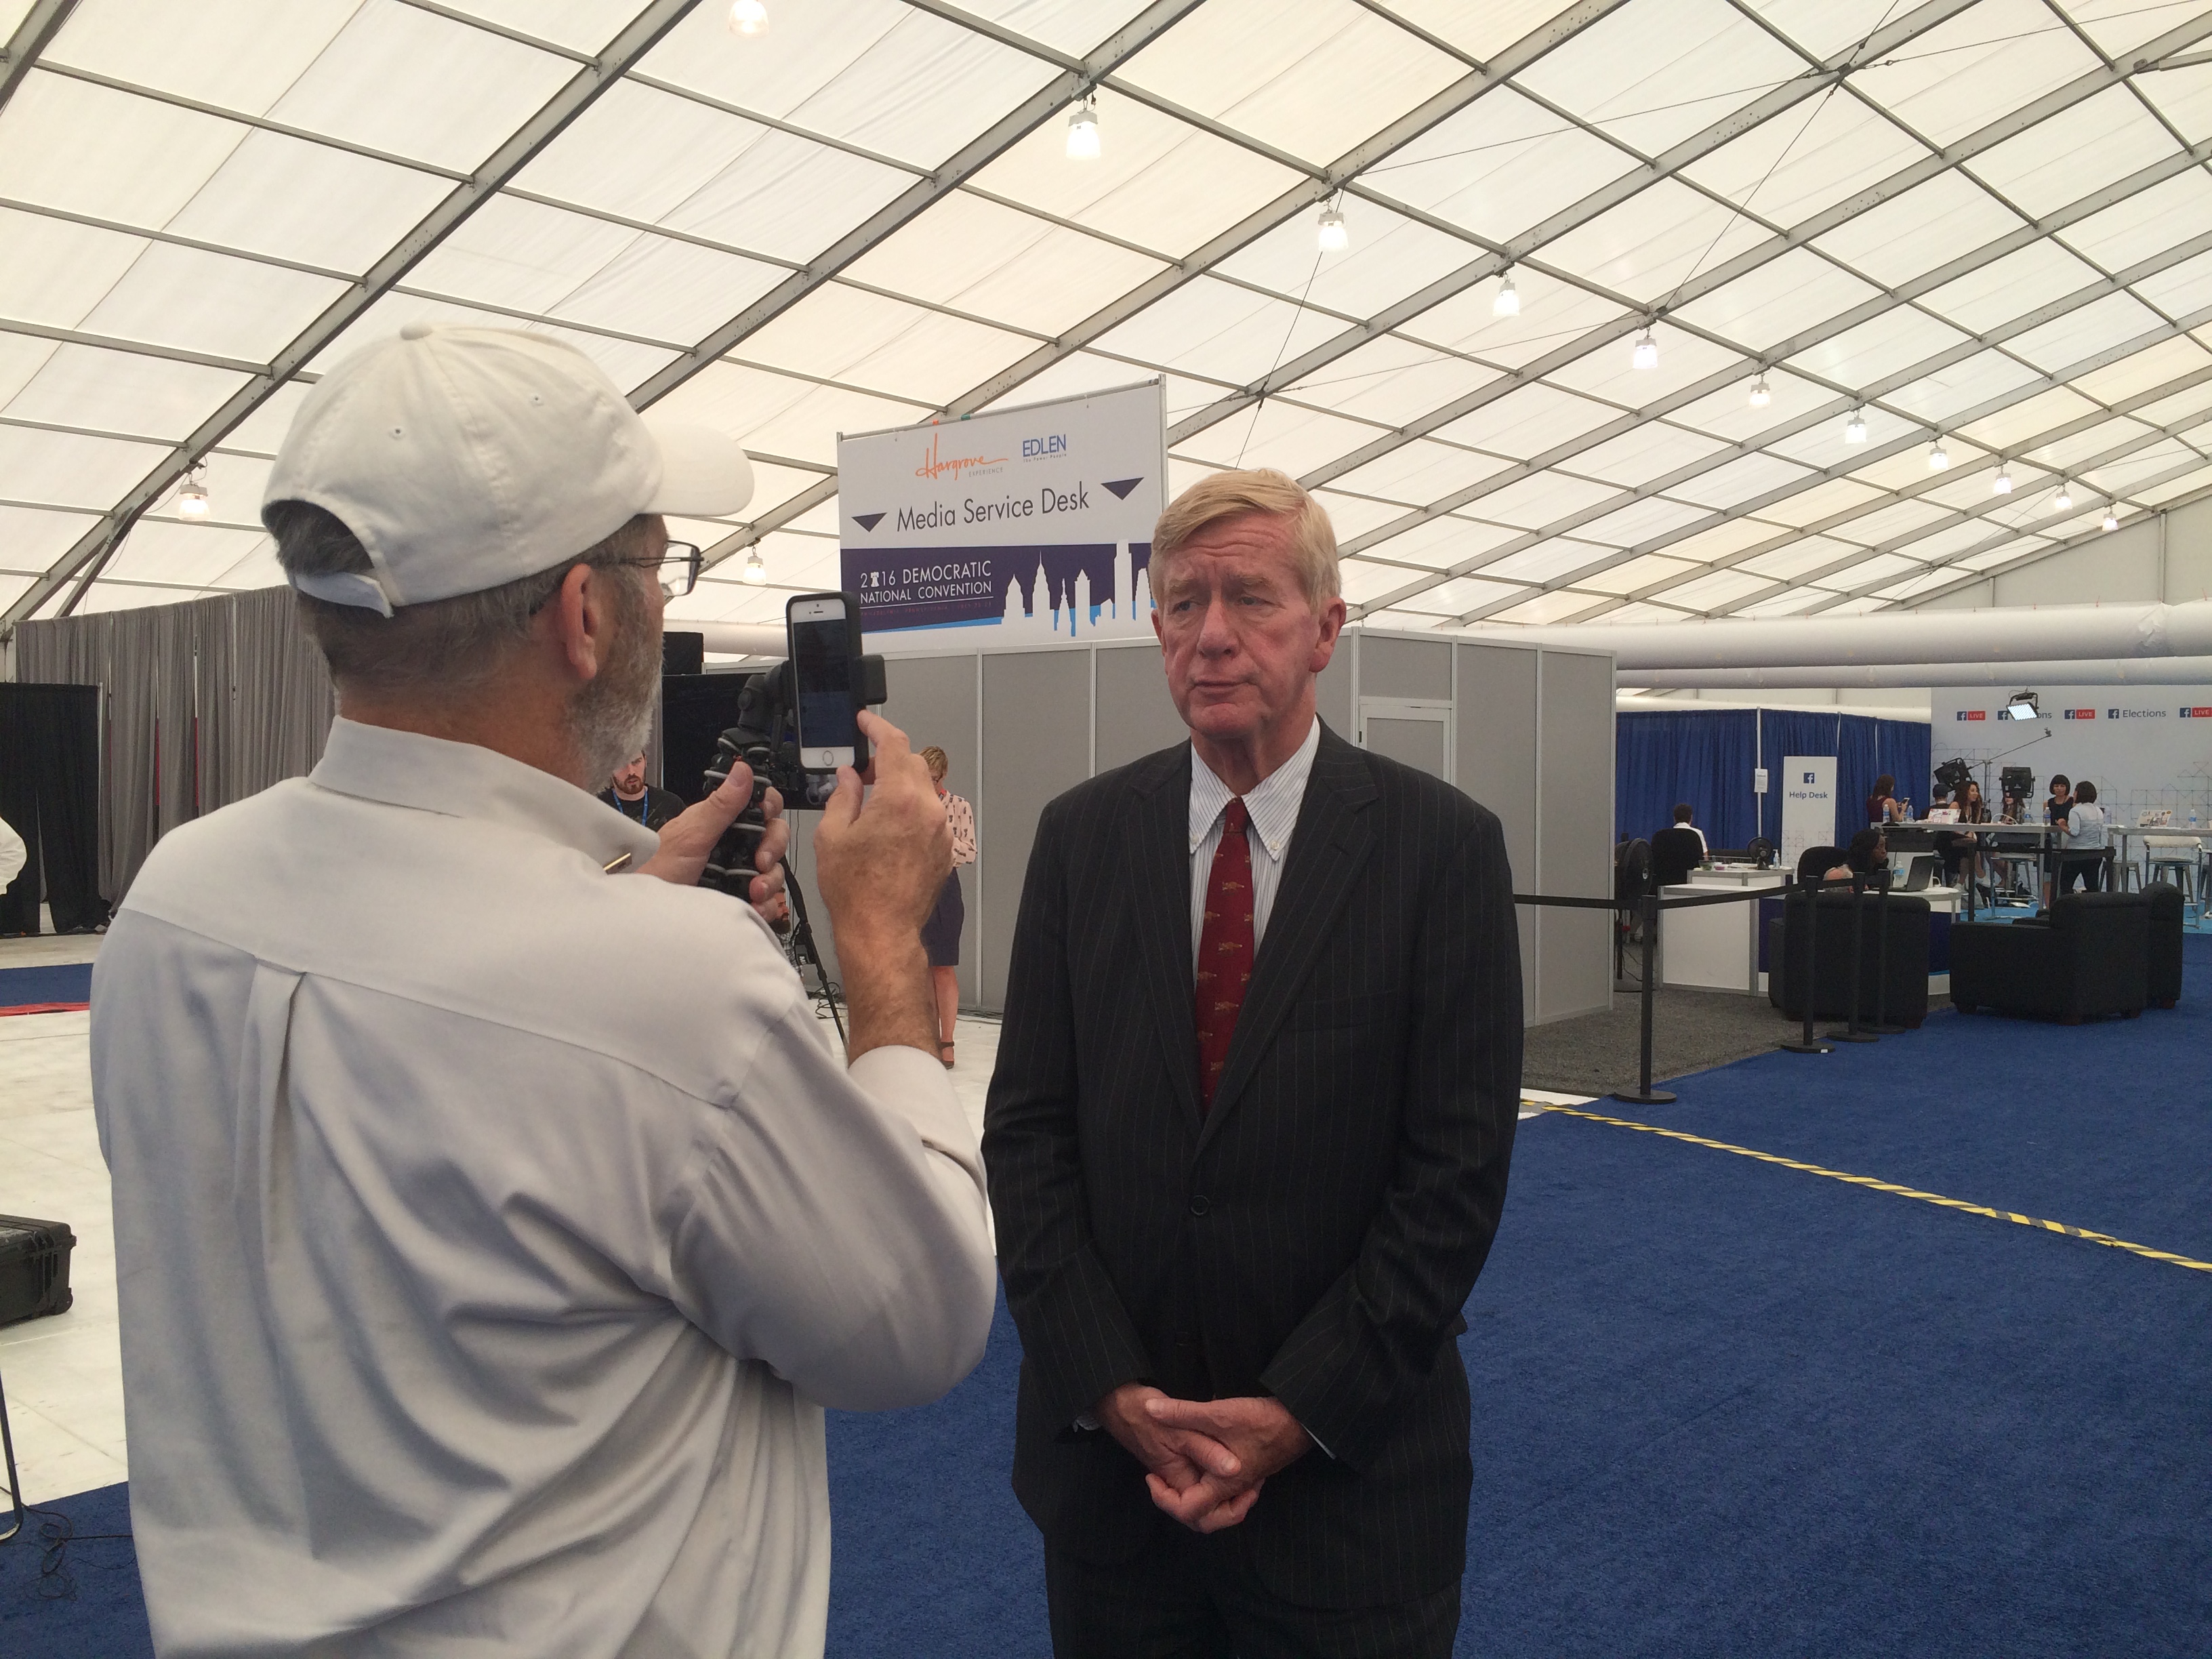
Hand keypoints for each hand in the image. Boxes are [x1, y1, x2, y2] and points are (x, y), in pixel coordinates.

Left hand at [637, 763, 790, 926]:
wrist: (648, 912)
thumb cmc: (658, 869)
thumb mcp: (691, 834)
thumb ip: (721, 805)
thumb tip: (743, 771)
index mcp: (721, 822)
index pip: (759, 806)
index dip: (770, 810)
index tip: (766, 819)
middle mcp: (733, 845)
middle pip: (773, 838)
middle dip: (773, 850)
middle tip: (760, 862)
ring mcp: (737, 873)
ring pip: (774, 870)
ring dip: (770, 882)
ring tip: (754, 892)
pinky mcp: (739, 898)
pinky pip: (766, 900)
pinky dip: (766, 906)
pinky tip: (755, 908)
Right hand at [813, 712, 949, 1059]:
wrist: (882, 931)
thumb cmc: (856, 892)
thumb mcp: (832, 836)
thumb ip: (844, 796)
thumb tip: (850, 777)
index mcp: (899, 800)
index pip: (895, 744)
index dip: (878, 727)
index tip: (867, 723)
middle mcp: (928, 811)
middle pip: (914, 763)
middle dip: (889, 759)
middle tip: (864, 769)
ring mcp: (941, 831)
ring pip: (926, 790)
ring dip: (902, 786)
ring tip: (875, 802)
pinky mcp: (946, 849)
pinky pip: (932, 816)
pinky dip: (913, 810)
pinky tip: (890, 827)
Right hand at [1094, 1384, 1249, 1530]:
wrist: (1118, 1401)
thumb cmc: (1145, 1414)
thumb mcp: (1181, 1429)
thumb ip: (1206, 1450)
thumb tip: (1234, 1470)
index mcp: (1177, 1478)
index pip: (1197, 1514)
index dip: (1225, 1512)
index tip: (1244, 1491)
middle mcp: (1176, 1480)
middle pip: (1201, 1513)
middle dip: (1228, 1509)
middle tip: (1250, 1490)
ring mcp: (1175, 1470)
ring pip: (1201, 1495)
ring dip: (1224, 1493)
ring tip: (1247, 1478)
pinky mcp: (1176, 1459)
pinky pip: (1198, 1479)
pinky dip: (1216, 1476)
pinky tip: (1231, 1459)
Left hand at [1140, 1394, 1311, 1532]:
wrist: (1301, 1418)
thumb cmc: (1261, 1421)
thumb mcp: (1217, 1413)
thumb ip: (1182, 1413)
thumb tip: (1149, 1409)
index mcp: (1222, 1484)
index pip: (1188, 1512)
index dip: (1164, 1499)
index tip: (1153, 1476)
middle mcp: (1233, 1490)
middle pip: (1204, 1520)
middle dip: (1178, 1505)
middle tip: (1163, 1482)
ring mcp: (1244, 1483)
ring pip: (1216, 1507)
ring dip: (1196, 1497)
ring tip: (1180, 1475)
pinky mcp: (1250, 1472)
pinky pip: (1226, 1493)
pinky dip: (1211, 1486)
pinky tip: (1204, 1462)